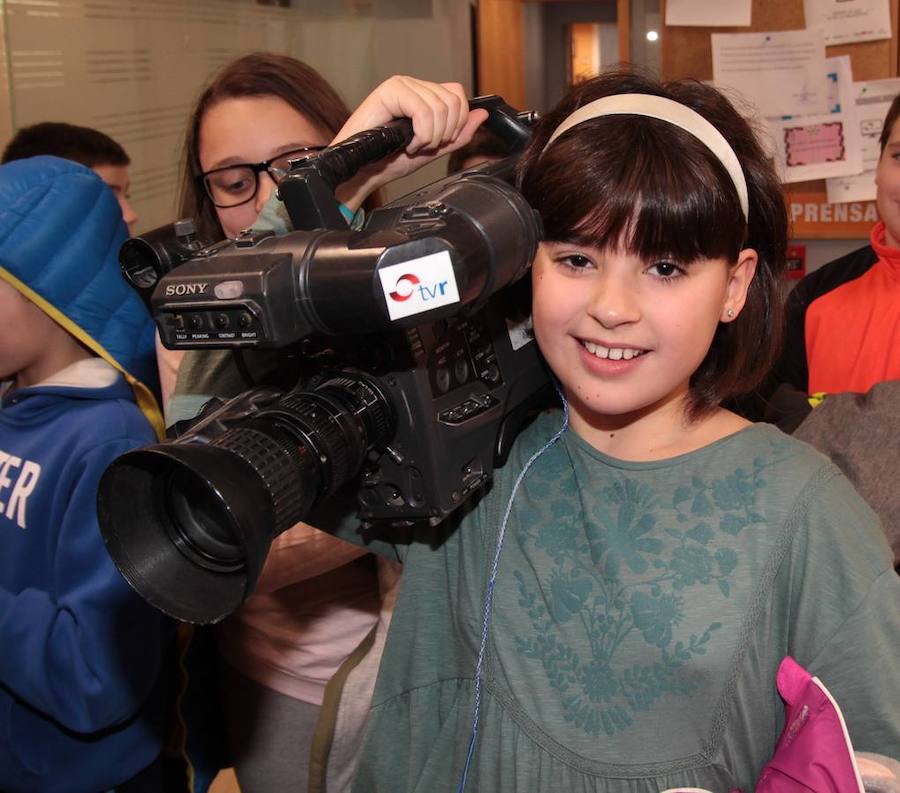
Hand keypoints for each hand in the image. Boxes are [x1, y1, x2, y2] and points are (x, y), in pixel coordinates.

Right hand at [333, 75, 487, 210]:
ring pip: (440, 107)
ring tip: (413, 146)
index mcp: (424, 94)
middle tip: (424, 146)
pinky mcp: (389, 91)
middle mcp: (413, 85)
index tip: (440, 143)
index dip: (457, 124)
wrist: (363, 171)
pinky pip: (423, 111)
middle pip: (453, 101)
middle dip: (444, 134)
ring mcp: (401, 85)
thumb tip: (482, 114)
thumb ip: (459, 134)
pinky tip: (407, 143)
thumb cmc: (389, 160)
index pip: (458, 95)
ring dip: (430, 137)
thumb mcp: (433, 149)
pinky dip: (421, 135)